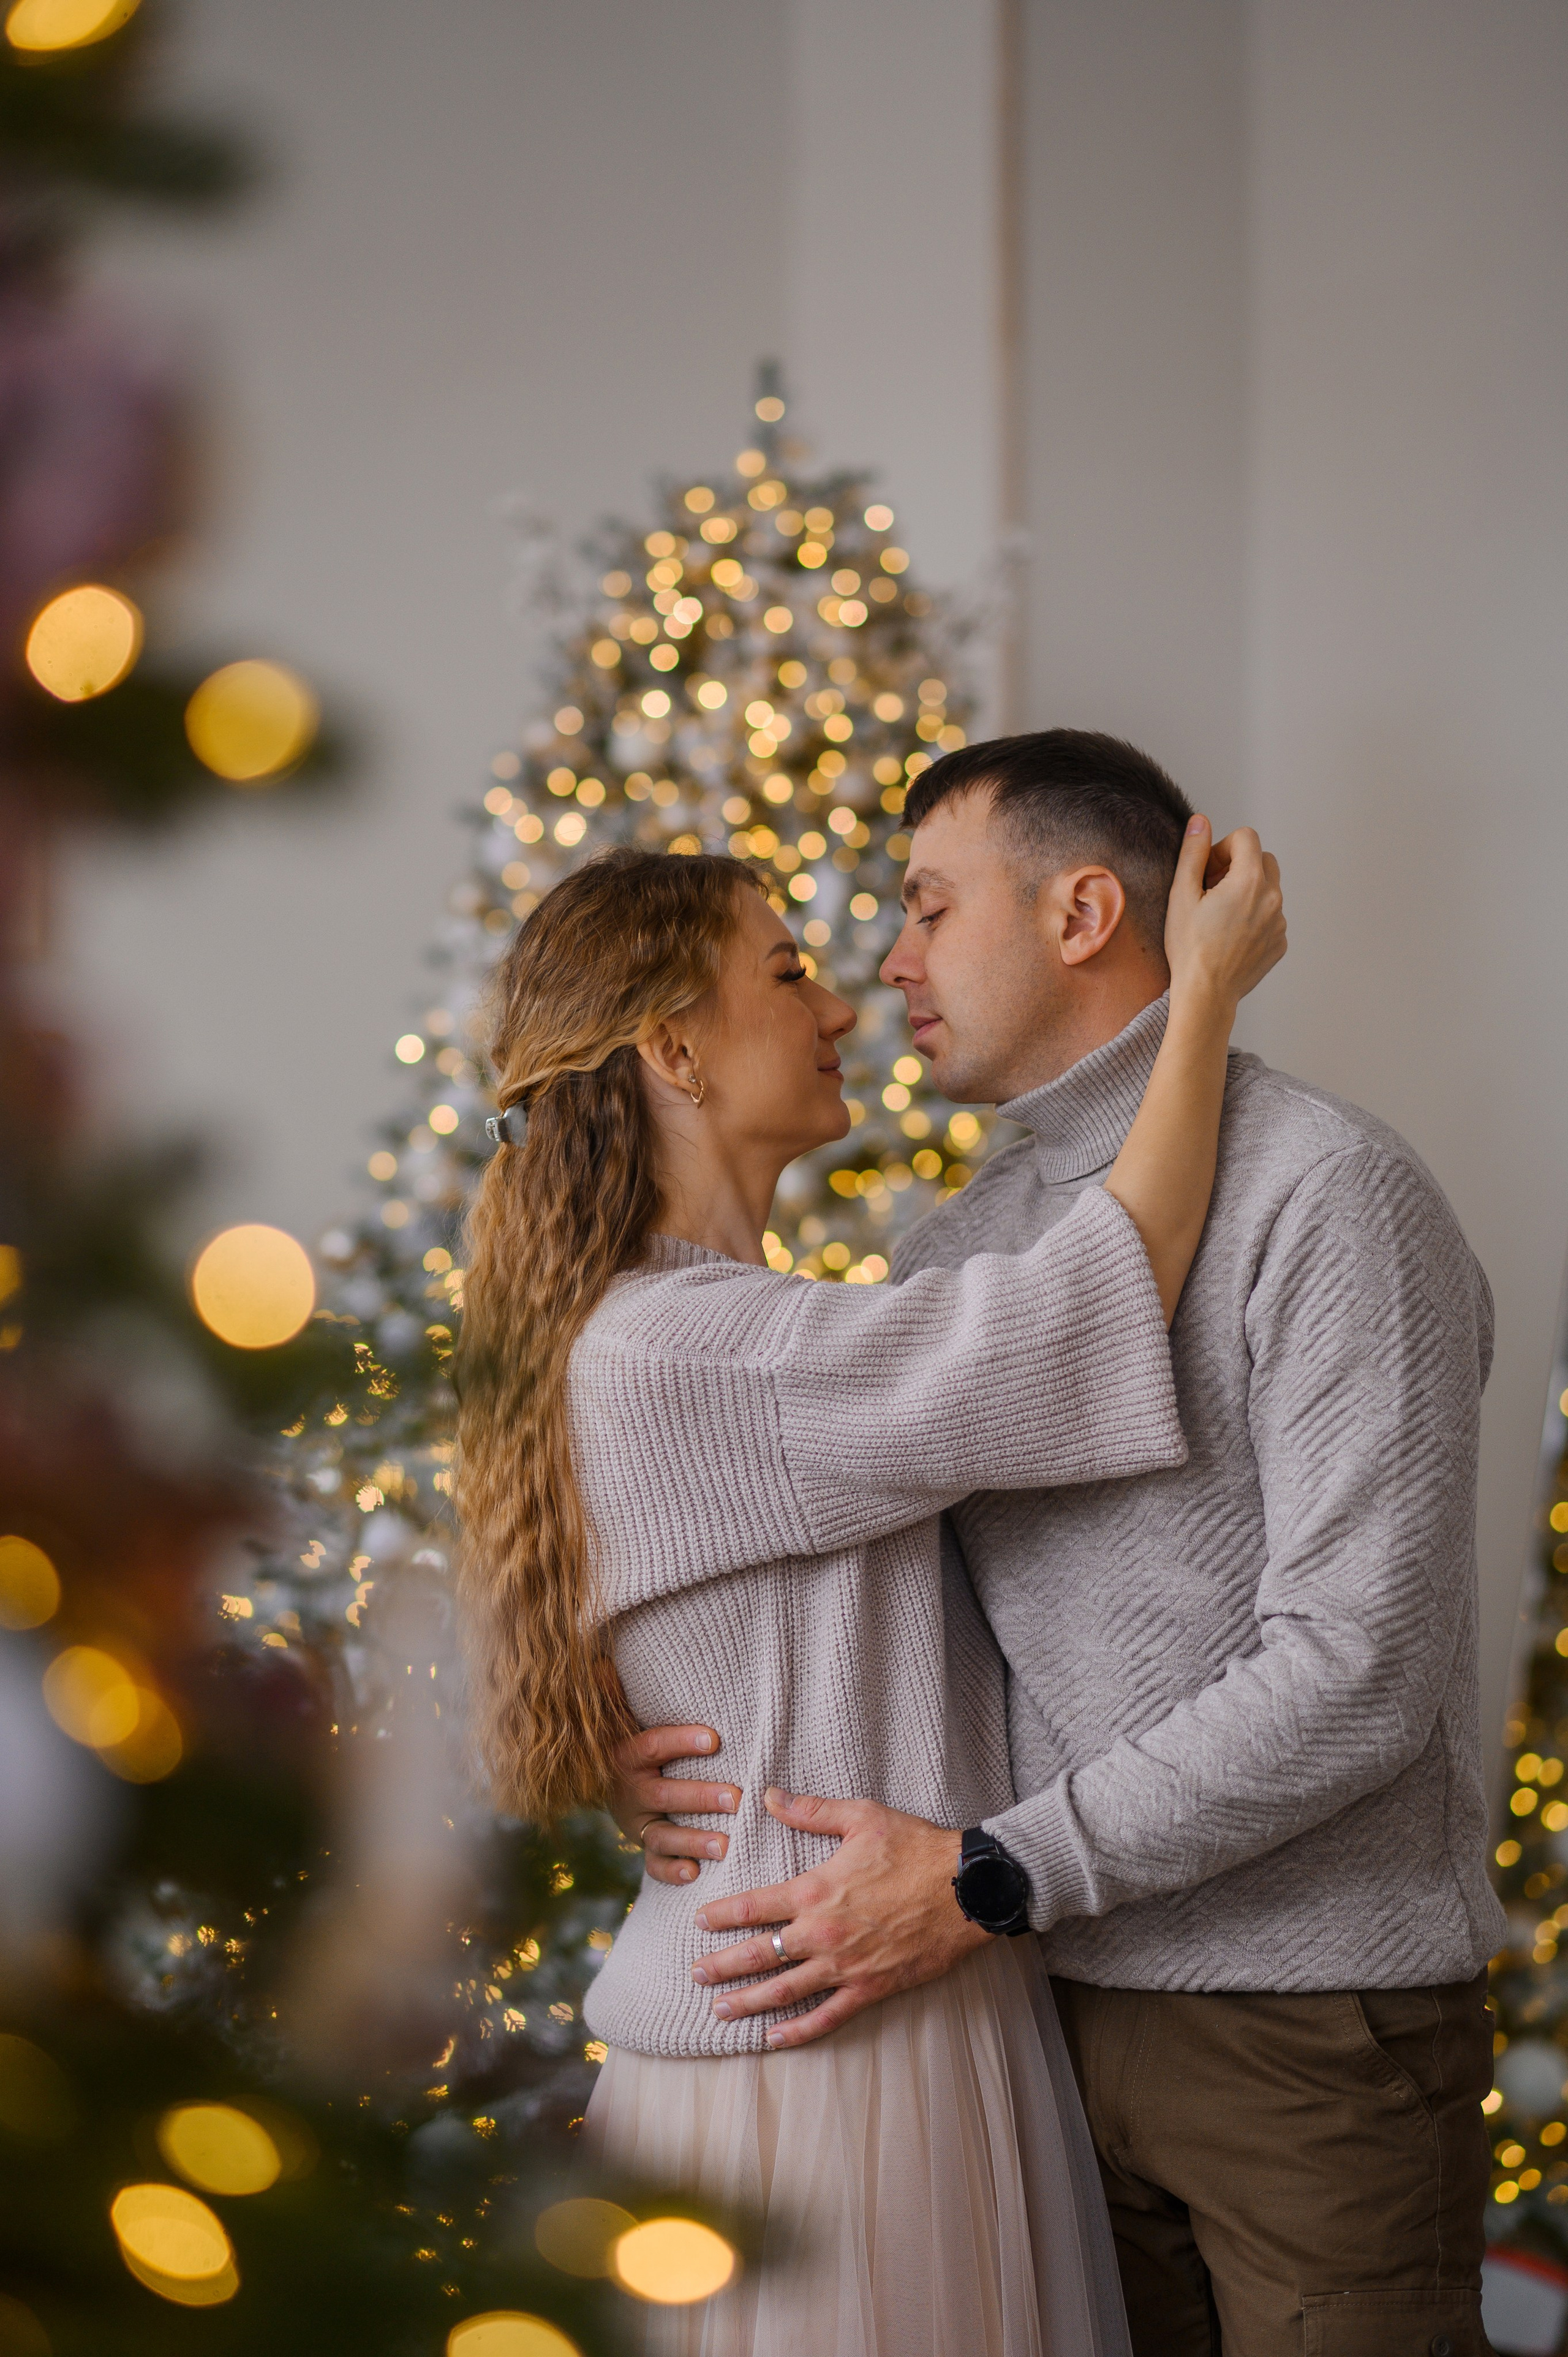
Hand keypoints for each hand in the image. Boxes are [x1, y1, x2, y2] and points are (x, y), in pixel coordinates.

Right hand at [609, 1723, 739, 1886]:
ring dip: (693, 1840)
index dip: (681, 1742)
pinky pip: (652, 1865)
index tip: (715, 1739)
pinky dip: (672, 1871)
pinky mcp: (640, 1846)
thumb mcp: (645, 1728)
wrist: (612, 1779)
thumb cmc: (650, 1746)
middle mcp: (630, 1791)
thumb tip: (656, 1678)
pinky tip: (694, 1873)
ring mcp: (635, 1823)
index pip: (653, 1745)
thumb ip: (655, 1711)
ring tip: (725, 1845)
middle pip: (663, 1795)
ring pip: (661, 1835)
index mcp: (629, 1756)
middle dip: (701, 1797)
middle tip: (737, 1798)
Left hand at [690, 1788, 989, 2046]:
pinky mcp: (871, 1988)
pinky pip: (827, 2017)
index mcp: (815, 1890)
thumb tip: (769, 1796)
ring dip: (747, 2002)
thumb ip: (811, 1810)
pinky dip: (798, 2031)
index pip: (753, 1906)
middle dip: (722, 1967)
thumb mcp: (862, 1817)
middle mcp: (822, 1933)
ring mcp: (845, 1966)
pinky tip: (774, 2039)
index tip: (699, 1922)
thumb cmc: (915, 1848)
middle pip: (757, 1954)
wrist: (966, 1888)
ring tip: (720, 2010)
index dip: (721, 1915)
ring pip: (784, 1991)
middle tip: (695, 1975)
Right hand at [1164, 818, 1285, 1014]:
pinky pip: (1271, 916)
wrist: (1206, 994)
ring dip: (1247, 892)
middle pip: (1263, 859)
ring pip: (1268, 889)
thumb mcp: (1182, 895)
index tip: (1208, 870)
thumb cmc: (1190, 948)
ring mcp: (1280, 922)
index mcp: (1250, 881)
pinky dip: (1254, 917)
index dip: (1223, 847)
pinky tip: (1230, 935)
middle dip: (1239, 866)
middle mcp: (1273, 898)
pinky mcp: (1280, 942)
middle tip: (1212, 889)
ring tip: (1220, 916)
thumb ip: (1193, 853)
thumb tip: (1201, 822)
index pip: (1246, 837)